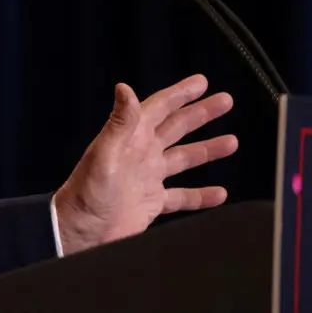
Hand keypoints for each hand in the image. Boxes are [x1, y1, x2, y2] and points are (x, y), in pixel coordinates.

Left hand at [53, 74, 237, 254]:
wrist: (79, 231)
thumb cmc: (85, 193)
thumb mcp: (104, 154)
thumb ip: (119, 123)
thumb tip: (124, 88)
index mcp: (130, 138)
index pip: (159, 108)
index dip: (180, 94)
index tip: (201, 81)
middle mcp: (141, 154)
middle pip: (177, 127)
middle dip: (201, 113)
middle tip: (226, 100)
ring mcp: (147, 177)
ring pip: (184, 159)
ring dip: (207, 150)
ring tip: (232, 142)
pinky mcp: (151, 202)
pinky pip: (183, 196)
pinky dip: (201, 195)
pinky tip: (220, 193)